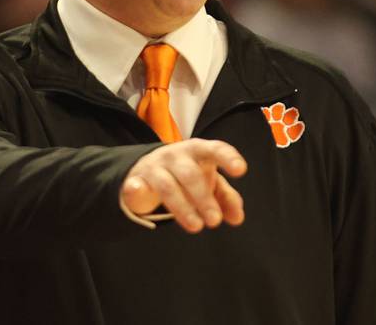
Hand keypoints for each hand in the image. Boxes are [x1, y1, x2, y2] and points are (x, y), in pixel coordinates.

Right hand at [120, 139, 246, 232]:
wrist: (148, 169)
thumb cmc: (187, 174)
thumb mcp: (208, 183)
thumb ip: (225, 197)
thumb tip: (237, 218)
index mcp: (198, 150)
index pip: (215, 149)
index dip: (228, 158)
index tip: (240, 170)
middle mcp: (176, 155)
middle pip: (190, 174)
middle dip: (203, 197)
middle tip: (215, 221)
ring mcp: (155, 166)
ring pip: (167, 185)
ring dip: (182, 206)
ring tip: (196, 226)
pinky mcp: (136, 180)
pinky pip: (135, 186)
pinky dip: (135, 189)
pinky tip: (136, 191)